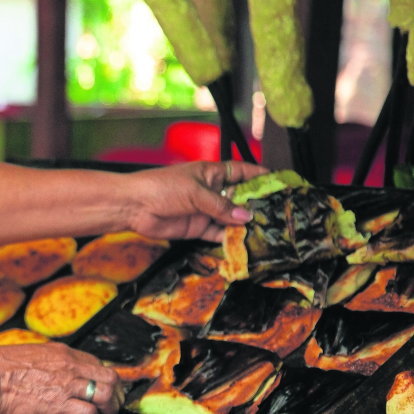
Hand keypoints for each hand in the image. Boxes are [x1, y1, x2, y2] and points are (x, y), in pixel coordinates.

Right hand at [0, 342, 122, 413]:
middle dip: (115, 395)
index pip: (97, 364)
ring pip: (107, 396)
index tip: (98, 393)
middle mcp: (71, 366)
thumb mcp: (28, 354)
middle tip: (108, 409)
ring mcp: (68, 385)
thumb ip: (46, 362)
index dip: (102, 380)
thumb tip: (48, 372)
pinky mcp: (61, 405)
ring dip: (107, 413)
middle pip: (111, 378)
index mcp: (62, 352)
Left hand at [123, 161, 267, 241]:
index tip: (280, 182)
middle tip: (278, 213)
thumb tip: (245, 216)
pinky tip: (244, 242)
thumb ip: (221, 206)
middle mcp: (211, 191)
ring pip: (231, 218)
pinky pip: (218, 233)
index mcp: (212, 173)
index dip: (261, 176)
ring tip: (266, 231)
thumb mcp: (195, 192)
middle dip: (257, 205)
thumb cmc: (160, 187)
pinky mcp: (197, 227)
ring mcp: (205, 210)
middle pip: (240, 197)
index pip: (242, 171)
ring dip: (245, 225)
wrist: (133, 206)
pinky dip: (230, 238)